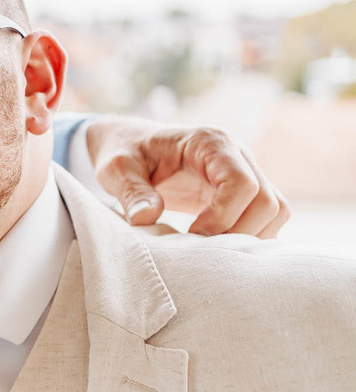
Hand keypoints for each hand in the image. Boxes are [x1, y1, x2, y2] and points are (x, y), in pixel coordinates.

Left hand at [84, 117, 289, 237]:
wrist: (127, 145)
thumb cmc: (122, 152)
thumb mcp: (116, 169)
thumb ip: (131, 192)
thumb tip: (147, 219)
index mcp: (209, 143)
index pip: (242, 183)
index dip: (223, 216)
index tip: (191, 234)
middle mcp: (236, 154)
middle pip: (267, 201)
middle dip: (238, 232)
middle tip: (200, 247)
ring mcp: (243, 171)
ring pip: (275, 210)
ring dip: (250, 237)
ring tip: (208, 248)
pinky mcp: (240, 191)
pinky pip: (265, 217)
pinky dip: (250, 236)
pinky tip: (215, 245)